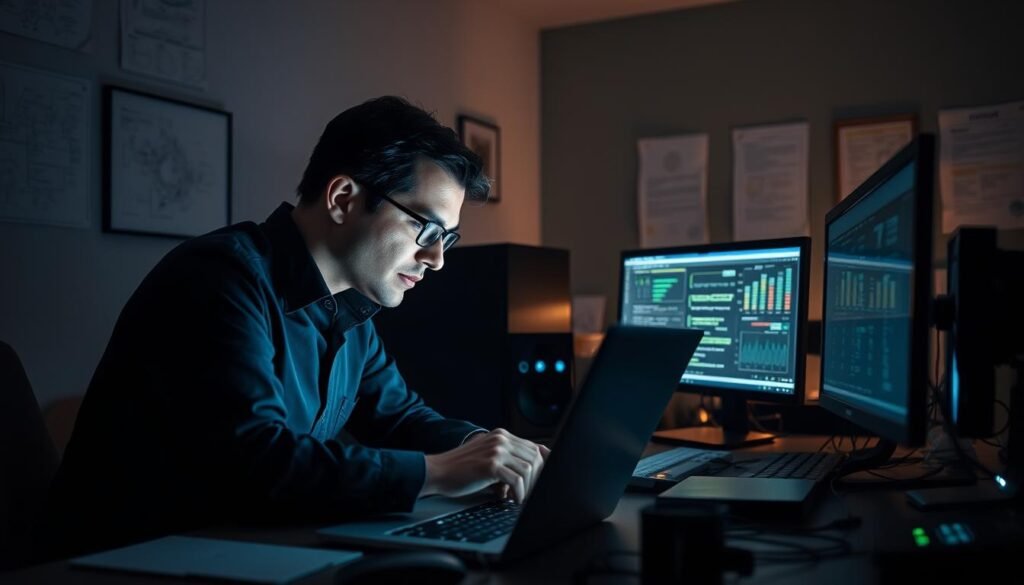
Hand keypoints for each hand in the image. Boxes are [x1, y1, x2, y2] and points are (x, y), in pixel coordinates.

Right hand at [420, 428, 550, 502]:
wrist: (437, 471)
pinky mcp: (491, 464)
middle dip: (537, 479)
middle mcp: (501, 439)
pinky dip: (518, 493)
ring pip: (529, 469)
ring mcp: (496, 450)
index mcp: (502, 435)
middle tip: (531, 494)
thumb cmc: (461, 469)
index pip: (534, 447)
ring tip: (518, 498)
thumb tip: (532, 472)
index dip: (544, 465)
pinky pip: (517, 480)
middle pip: (535, 458)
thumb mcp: (487, 456)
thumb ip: (507, 458)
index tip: (545, 480)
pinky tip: (511, 500)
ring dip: (527, 488)